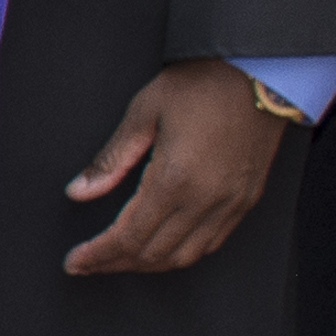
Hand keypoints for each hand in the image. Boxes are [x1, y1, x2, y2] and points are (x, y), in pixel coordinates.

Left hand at [61, 60, 294, 277]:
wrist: (260, 70)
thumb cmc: (203, 84)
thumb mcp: (144, 112)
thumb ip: (111, 159)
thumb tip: (79, 190)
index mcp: (175, 178)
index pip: (128, 237)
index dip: (97, 255)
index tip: (75, 262)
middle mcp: (205, 199)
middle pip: (153, 254)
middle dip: (115, 264)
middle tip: (88, 263)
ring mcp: (230, 203)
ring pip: (184, 257)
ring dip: (148, 265)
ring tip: (119, 260)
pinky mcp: (246, 200)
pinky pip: (212, 243)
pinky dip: (181, 254)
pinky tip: (162, 247)